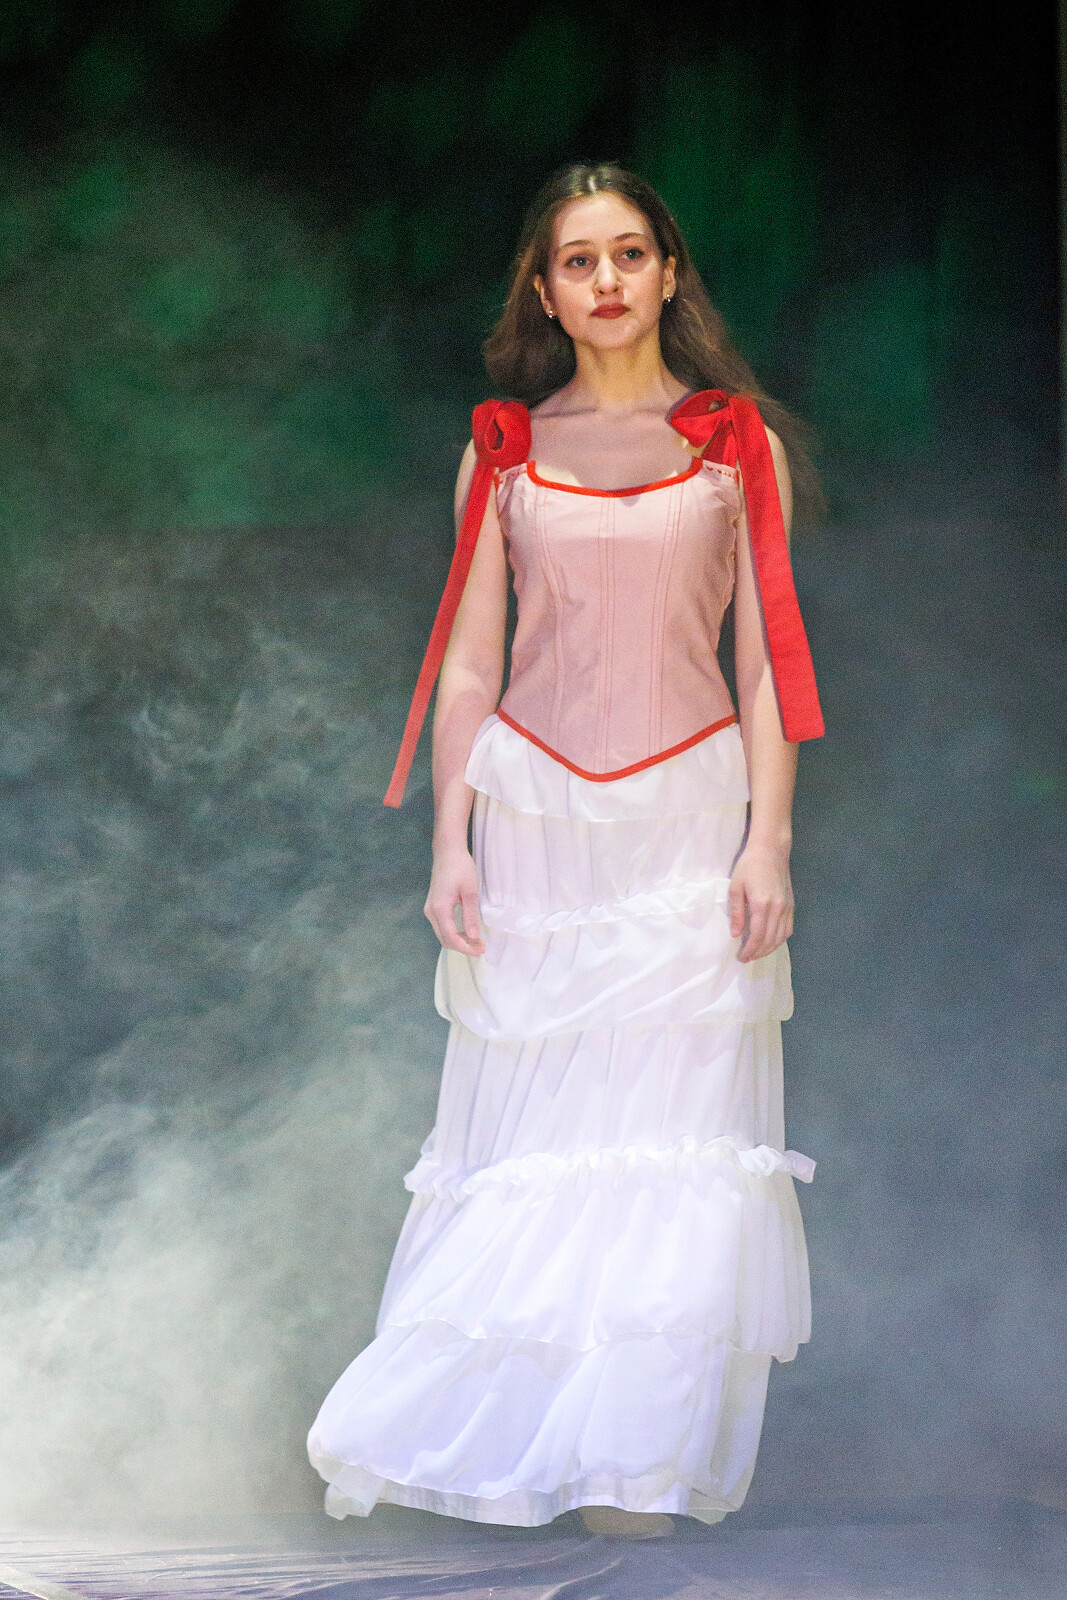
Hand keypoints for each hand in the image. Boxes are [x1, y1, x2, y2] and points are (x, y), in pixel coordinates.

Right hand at [425, 843, 484, 955]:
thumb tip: (473, 937)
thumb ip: (470, 915)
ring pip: (442, 934)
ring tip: (476, 942)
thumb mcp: (470, 892)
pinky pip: (442, 926)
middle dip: (463, 947)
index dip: (466, 947)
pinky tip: (467, 932)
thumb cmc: (460, 868)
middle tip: (481, 948)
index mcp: (440, 908)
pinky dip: (454, 933)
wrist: (448, 852)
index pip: (451, 937)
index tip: (481, 950)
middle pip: (445, 939)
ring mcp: (430, 909)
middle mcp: (431, 912)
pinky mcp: (433, 907)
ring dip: (459, 941)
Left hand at [728, 844, 793, 962]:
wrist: (770, 851)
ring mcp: (787, 908)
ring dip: (769, 949)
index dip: (749, 950)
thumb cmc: (749, 866)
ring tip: (757, 953)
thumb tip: (736, 935)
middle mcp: (777, 909)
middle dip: (758, 953)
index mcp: (762, 905)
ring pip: (781, 937)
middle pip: (770, 940)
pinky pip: (788, 929)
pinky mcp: (791, 905)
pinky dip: (780, 939)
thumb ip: (736, 913)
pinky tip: (771, 942)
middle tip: (746, 958)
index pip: (757, 936)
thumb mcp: (736, 887)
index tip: (741, 957)